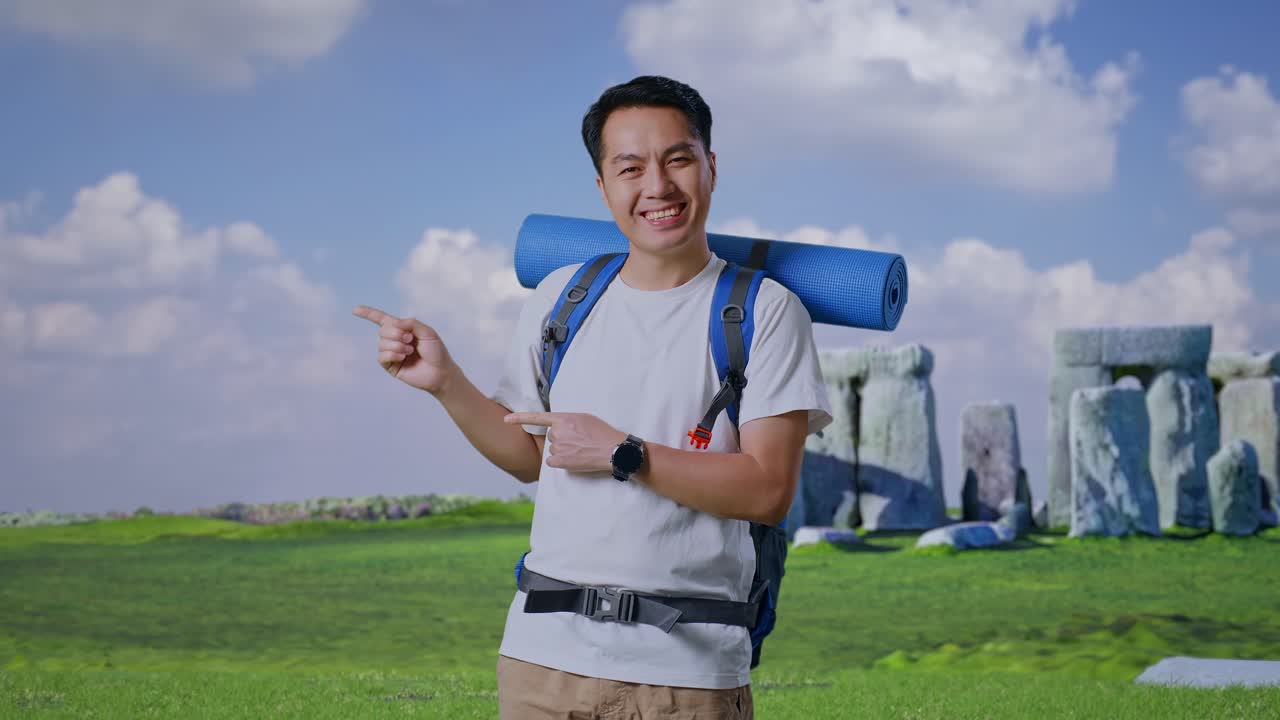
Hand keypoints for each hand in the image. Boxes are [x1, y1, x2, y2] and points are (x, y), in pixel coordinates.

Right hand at [352, 305, 457, 394]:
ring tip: (410, 350)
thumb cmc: (436, 352)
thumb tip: (394, 322)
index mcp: (403, 329)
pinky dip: (391, 354)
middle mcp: (395, 340)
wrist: (441, 373)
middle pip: (382, 330)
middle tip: (410, 339)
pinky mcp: (390, 366)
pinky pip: (381, 356)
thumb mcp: (427, 332)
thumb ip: (411, 323)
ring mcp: (392, 353)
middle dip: (395, 333)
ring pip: (381, 343)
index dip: (368, 314)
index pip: (382, 319)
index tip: (355, 309)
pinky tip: (402, 356)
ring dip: (396, 345)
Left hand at [504, 411, 626, 472]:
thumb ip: (568, 421)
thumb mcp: (585, 418)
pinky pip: (552, 462)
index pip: (537, 417)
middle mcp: (558, 432)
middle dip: (561, 439)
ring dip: (562, 450)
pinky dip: (560, 462)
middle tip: (579, 441)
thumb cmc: (603, 433)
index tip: (506, 420)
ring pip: (553, 449)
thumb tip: (559, 427)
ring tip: (580, 450)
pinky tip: (574, 459)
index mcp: (564, 418)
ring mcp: (559, 447)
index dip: (519, 418)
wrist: (613, 450)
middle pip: (551, 436)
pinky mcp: (560, 462)